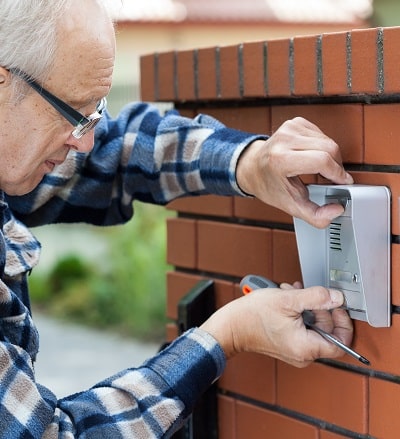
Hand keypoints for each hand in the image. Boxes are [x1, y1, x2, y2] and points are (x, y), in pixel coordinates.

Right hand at [201, 285, 352, 367]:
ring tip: (293, 294)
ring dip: (307, 307)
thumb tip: (337, 297)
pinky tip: (288, 300)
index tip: (337, 306)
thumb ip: (317, 298)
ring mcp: (295, 350)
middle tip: (309, 295)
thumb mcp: (288, 300)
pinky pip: (302, 329)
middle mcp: (303, 354)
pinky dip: (298, 313)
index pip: (342, 342)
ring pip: (313, 327)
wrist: (231, 326)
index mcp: (307, 348)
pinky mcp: (287, 344)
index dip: (343, 321)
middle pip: (327, 332)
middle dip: (320, 308)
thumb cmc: (253, 316)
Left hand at [236, 117, 353, 228]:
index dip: (337, 172)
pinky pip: (321, 134)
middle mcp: (284, 140)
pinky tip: (313, 156)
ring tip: (322, 170)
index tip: (344, 182)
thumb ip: (315, 215)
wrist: (252, 168)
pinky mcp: (294, 122)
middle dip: (337, 166)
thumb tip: (337, 210)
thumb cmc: (269, 186)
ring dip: (331, 156)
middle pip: (329, 148)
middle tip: (334, 178)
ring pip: (327, 140)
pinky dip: (323, 147)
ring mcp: (289, 128)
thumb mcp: (291, 206)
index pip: (321, 160)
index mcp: (280, 160)